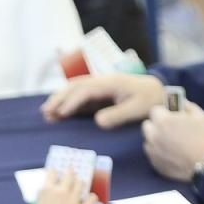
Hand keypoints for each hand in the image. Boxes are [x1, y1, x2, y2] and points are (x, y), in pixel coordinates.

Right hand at [24, 169, 96, 203]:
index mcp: (47, 190)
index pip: (52, 172)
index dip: (54, 172)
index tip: (55, 174)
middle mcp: (61, 192)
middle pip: (70, 174)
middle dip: (70, 174)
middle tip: (70, 176)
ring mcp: (74, 201)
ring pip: (81, 183)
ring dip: (80, 184)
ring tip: (79, 187)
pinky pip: (92, 198)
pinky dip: (91, 198)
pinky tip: (89, 200)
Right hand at [41, 73, 163, 127]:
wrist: (158, 92)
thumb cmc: (149, 100)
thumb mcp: (137, 109)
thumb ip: (118, 115)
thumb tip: (97, 121)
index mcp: (111, 83)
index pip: (86, 90)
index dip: (73, 101)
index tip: (62, 113)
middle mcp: (102, 82)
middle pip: (76, 86)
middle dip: (59, 98)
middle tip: (45, 112)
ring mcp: (99, 88)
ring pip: (75, 90)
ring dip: (60, 100)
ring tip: (46, 112)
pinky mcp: (99, 96)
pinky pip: (79, 98)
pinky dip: (67, 104)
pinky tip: (57, 113)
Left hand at [141, 103, 203, 182]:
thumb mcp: (200, 116)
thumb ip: (187, 106)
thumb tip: (181, 102)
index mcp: (163, 121)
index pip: (154, 111)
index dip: (164, 112)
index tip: (171, 115)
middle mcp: (154, 136)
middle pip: (147, 126)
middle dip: (156, 125)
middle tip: (170, 128)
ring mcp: (153, 152)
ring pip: (148, 141)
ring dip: (156, 139)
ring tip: (171, 142)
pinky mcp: (156, 165)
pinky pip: (153, 155)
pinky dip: (159, 152)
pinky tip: (172, 154)